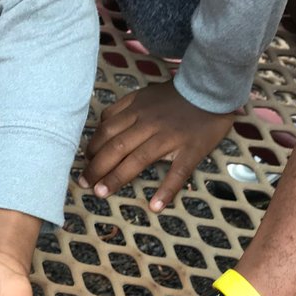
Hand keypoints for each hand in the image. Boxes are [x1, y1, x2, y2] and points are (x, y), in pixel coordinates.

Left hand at [80, 81, 234, 210]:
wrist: (211, 89)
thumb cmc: (176, 95)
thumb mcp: (145, 94)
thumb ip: (123, 108)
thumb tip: (101, 124)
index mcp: (137, 110)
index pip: (107, 130)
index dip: (92, 148)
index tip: (84, 162)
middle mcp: (150, 123)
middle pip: (117, 147)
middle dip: (97, 167)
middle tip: (84, 183)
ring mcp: (171, 137)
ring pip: (139, 159)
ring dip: (117, 178)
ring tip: (102, 194)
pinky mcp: (191, 150)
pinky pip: (177, 172)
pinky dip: (166, 190)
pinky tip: (155, 207)